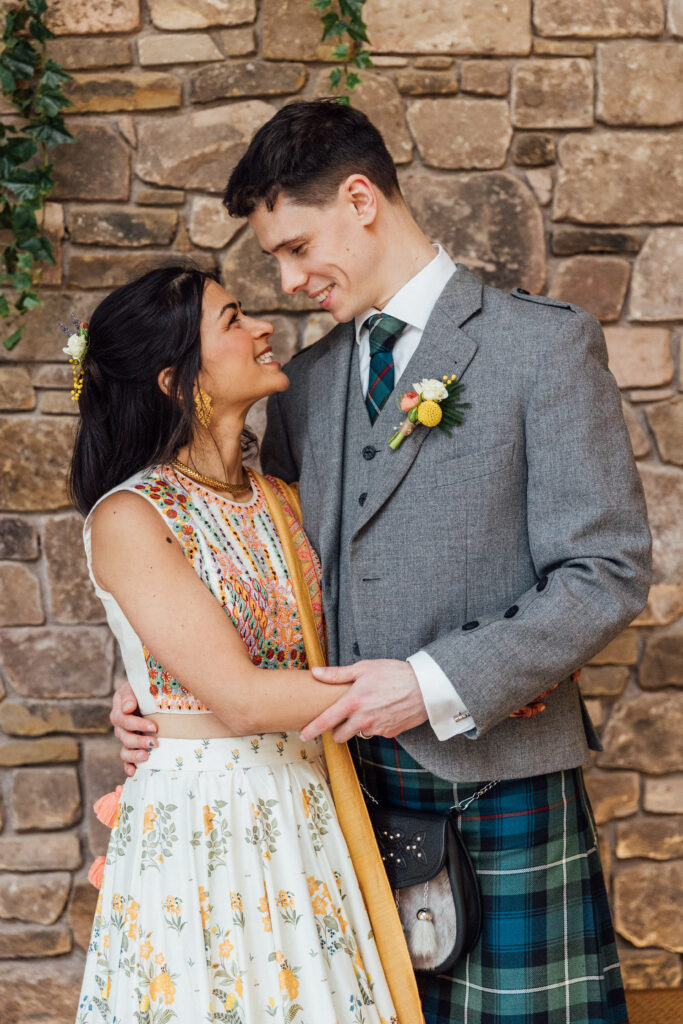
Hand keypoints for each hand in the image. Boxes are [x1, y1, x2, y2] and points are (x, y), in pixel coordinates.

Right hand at [110, 679, 156, 776]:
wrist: (152, 693)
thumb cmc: (145, 688)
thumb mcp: (135, 686)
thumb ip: (130, 695)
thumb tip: (127, 708)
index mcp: (119, 711)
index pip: (123, 720)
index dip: (137, 724)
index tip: (154, 726)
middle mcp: (121, 727)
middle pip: (125, 737)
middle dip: (139, 741)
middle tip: (155, 743)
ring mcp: (126, 738)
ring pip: (124, 751)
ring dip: (134, 756)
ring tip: (146, 757)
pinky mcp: (132, 747)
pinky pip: (126, 760)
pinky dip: (128, 767)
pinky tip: (134, 772)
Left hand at [301, 659, 427, 742]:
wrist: (425, 687)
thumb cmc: (394, 674)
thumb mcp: (364, 668)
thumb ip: (337, 674)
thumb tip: (316, 673)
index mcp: (353, 702)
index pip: (326, 721)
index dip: (312, 730)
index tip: (303, 735)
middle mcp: (363, 719)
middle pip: (339, 736)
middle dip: (338, 729)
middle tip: (342, 717)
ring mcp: (377, 728)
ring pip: (358, 734)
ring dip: (358, 727)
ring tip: (368, 709)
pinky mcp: (389, 734)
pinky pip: (376, 733)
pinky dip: (375, 725)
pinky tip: (383, 712)